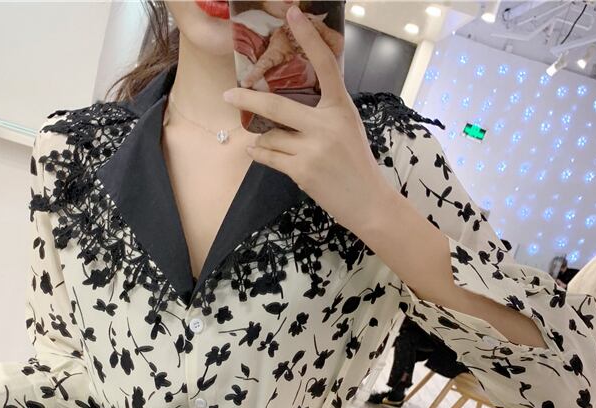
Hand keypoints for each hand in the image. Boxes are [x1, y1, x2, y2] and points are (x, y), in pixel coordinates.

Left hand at [222, 3, 393, 234]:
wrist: (367, 200)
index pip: (325, 65)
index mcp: (341, 107)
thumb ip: (324, 111)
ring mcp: (313, 148)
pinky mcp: (302, 171)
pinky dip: (260, 154)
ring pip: (269, 136)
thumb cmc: (355, 162)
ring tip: (269, 144)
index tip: (293, 13)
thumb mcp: (347, 127)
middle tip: (228, 95)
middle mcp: (326, 124)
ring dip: (263, 140)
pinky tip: (259, 152)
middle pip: (276, 106)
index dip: (308, 38)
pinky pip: (268, 156)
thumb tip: (286, 103)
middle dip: (247, 100)